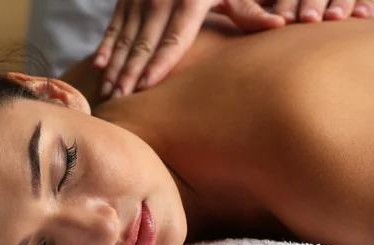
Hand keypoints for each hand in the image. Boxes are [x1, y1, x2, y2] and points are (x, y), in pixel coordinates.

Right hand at [94, 0, 373, 99]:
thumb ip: (249, 10)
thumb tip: (279, 26)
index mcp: (189, 0)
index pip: (172, 41)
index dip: (158, 65)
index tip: (145, 88)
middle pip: (143, 44)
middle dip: (130, 74)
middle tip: (119, 101)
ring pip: (125, 39)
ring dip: (115, 67)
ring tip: (107, 93)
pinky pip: (113, 27)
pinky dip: (106, 47)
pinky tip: (98, 67)